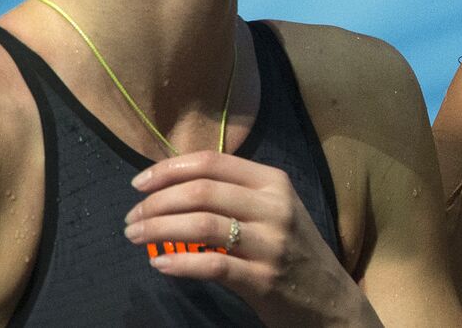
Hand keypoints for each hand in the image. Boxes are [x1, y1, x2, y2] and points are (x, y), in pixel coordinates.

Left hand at [125, 151, 378, 326]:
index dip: (169, 170)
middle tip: (131, 217)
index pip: (212, 162)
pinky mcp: (263, 278)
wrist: (330, 300)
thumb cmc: (293, 252)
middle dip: (157, 202)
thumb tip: (172, 186)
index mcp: (273, 181)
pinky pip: (212, 265)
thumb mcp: (273, 211)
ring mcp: (270, 242)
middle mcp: (274, 206)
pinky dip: (180, 264)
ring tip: (135, 237)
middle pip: (202, 191)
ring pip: (202, 225)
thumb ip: (234, 194)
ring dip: (159, 229)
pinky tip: (159, 264)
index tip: (139, 184)